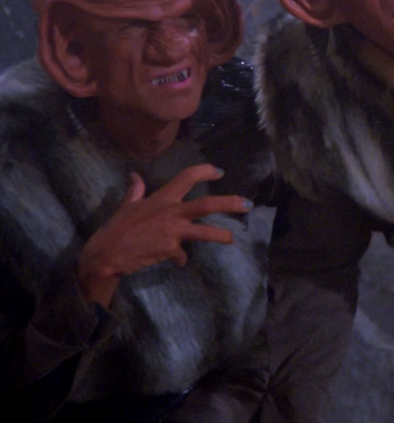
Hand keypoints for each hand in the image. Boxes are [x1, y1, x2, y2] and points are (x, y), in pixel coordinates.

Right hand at [77, 164, 252, 305]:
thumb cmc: (116, 228)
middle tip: (247, 203)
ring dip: (220, 235)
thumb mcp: (126, 205)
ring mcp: (172, 231)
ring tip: (232, 239)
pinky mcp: (170, 249)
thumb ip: (135, 191)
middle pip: (206, 204)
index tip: (219, 171)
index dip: (205, 171)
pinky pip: (181, 255)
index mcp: (162, 198)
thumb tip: (135, 175)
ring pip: (204, 232)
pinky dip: (180, 259)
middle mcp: (171, 212)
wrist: (107, 253)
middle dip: (229, 203)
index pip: (187, 177)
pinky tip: (176, 262)